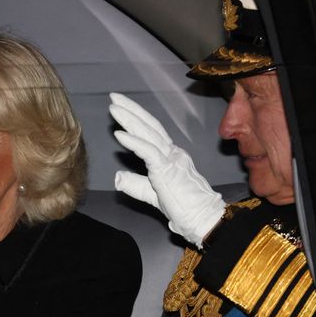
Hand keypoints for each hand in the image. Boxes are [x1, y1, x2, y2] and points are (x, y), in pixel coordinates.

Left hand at [109, 92, 224, 247]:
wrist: (201, 219)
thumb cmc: (182, 208)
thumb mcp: (151, 194)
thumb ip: (135, 184)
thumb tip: (117, 177)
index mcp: (170, 156)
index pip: (151, 131)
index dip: (135, 117)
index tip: (119, 107)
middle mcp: (172, 152)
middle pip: (149, 125)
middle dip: (131, 110)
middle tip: (114, 97)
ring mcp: (171, 159)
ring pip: (149, 133)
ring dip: (130, 119)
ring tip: (114, 108)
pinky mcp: (168, 169)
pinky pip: (149, 152)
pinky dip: (133, 142)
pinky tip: (119, 134)